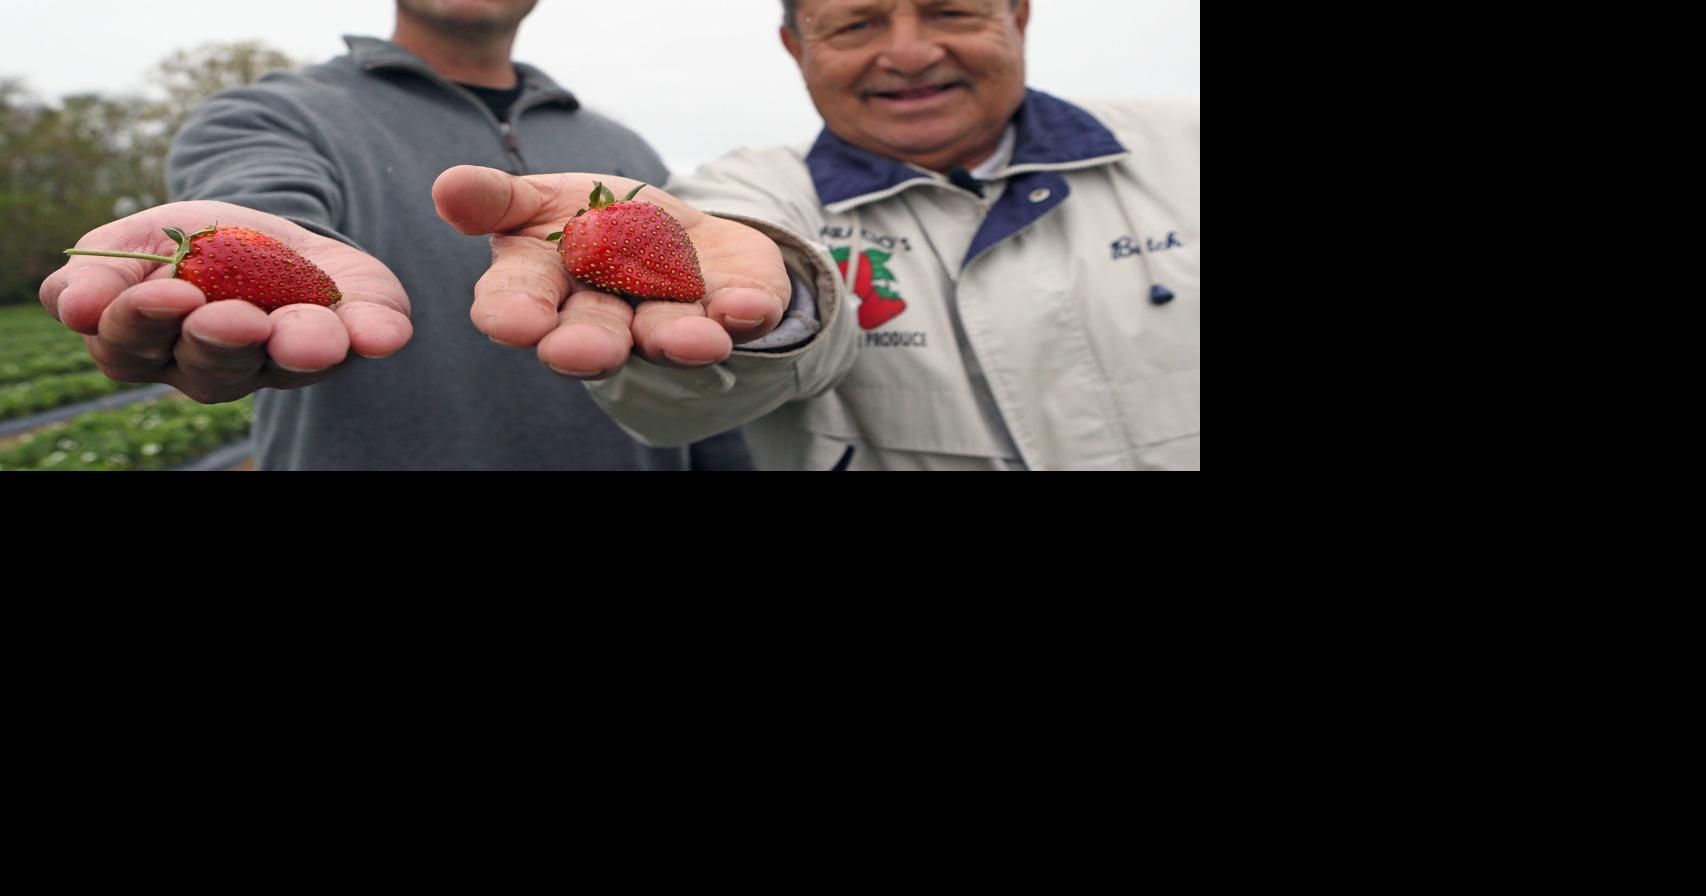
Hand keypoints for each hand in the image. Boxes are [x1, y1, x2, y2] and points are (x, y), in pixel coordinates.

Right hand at [39, 200, 411, 403]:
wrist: (264, 223)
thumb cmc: (182, 243)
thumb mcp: (132, 240)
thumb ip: (99, 272)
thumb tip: (73, 305)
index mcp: (154, 345)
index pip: (133, 347)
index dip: (145, 321)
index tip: (168, 292)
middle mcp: (221, 367)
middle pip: (212, 368)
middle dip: (223, 340)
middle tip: (234, 318)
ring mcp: (288, 359)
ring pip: (287, 365)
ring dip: (297, 346)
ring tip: (307, 335)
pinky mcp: (352, 335)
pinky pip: (365, 339)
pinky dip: (374, 334)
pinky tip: (383, 334)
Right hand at [431, 166, 789, 378]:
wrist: (676, 235)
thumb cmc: (588, 223)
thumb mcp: (536, 200)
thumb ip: (494, 199)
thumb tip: (446, 189)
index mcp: (545, 290)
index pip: (517, 307)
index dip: (514, 315)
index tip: (515, 323)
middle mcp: (605, 320)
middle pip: (592, 336)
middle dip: (591, 344)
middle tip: (588, 352)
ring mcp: (670, 320)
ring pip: (667, 335)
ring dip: (679, 338)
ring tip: (696, 339)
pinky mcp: (731, 309)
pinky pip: (741, 312)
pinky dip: (745, 309)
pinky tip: (745, 306)